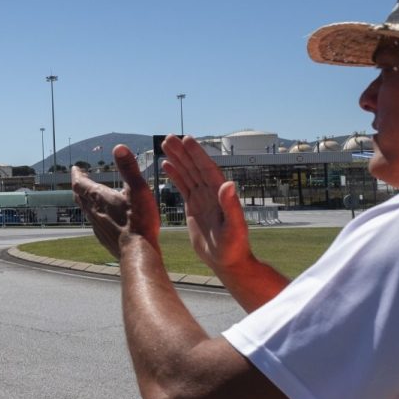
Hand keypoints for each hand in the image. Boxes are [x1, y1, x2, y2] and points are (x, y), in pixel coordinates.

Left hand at [72, 144, 159, 257]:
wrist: (138, 253)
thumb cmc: (139, 221)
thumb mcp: (138, 189)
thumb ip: (129, 168)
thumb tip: (119, 147)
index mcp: (99, 198)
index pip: (80, 183)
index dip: (77, 174)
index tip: (75, 168)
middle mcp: (94, 212)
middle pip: (80, 197)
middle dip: (79, 186)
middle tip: (80, 180)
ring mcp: (98, 227)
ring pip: (86, 211)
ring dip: (85, 201)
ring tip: (89, 197)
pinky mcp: (104, 239)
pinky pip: (95, 224)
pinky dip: (95, 216)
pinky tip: (104, 219)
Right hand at [158, 135, 251, 275]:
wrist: (227, 261)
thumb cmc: (234, 247)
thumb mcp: (234, 227)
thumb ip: (231, 205)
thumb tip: (229, 183)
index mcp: (220, 195)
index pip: (207, 170)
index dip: (197, 154)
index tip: (187, 140)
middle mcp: (212, 193)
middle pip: (195, 168)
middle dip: (183, 152)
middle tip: (169, 137)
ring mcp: (202, 198)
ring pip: (188, 174)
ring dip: (177, 159)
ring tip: (164, 145)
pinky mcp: (194, 206)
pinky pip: (183, 186)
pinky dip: (175, 175)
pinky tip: (166, 165)